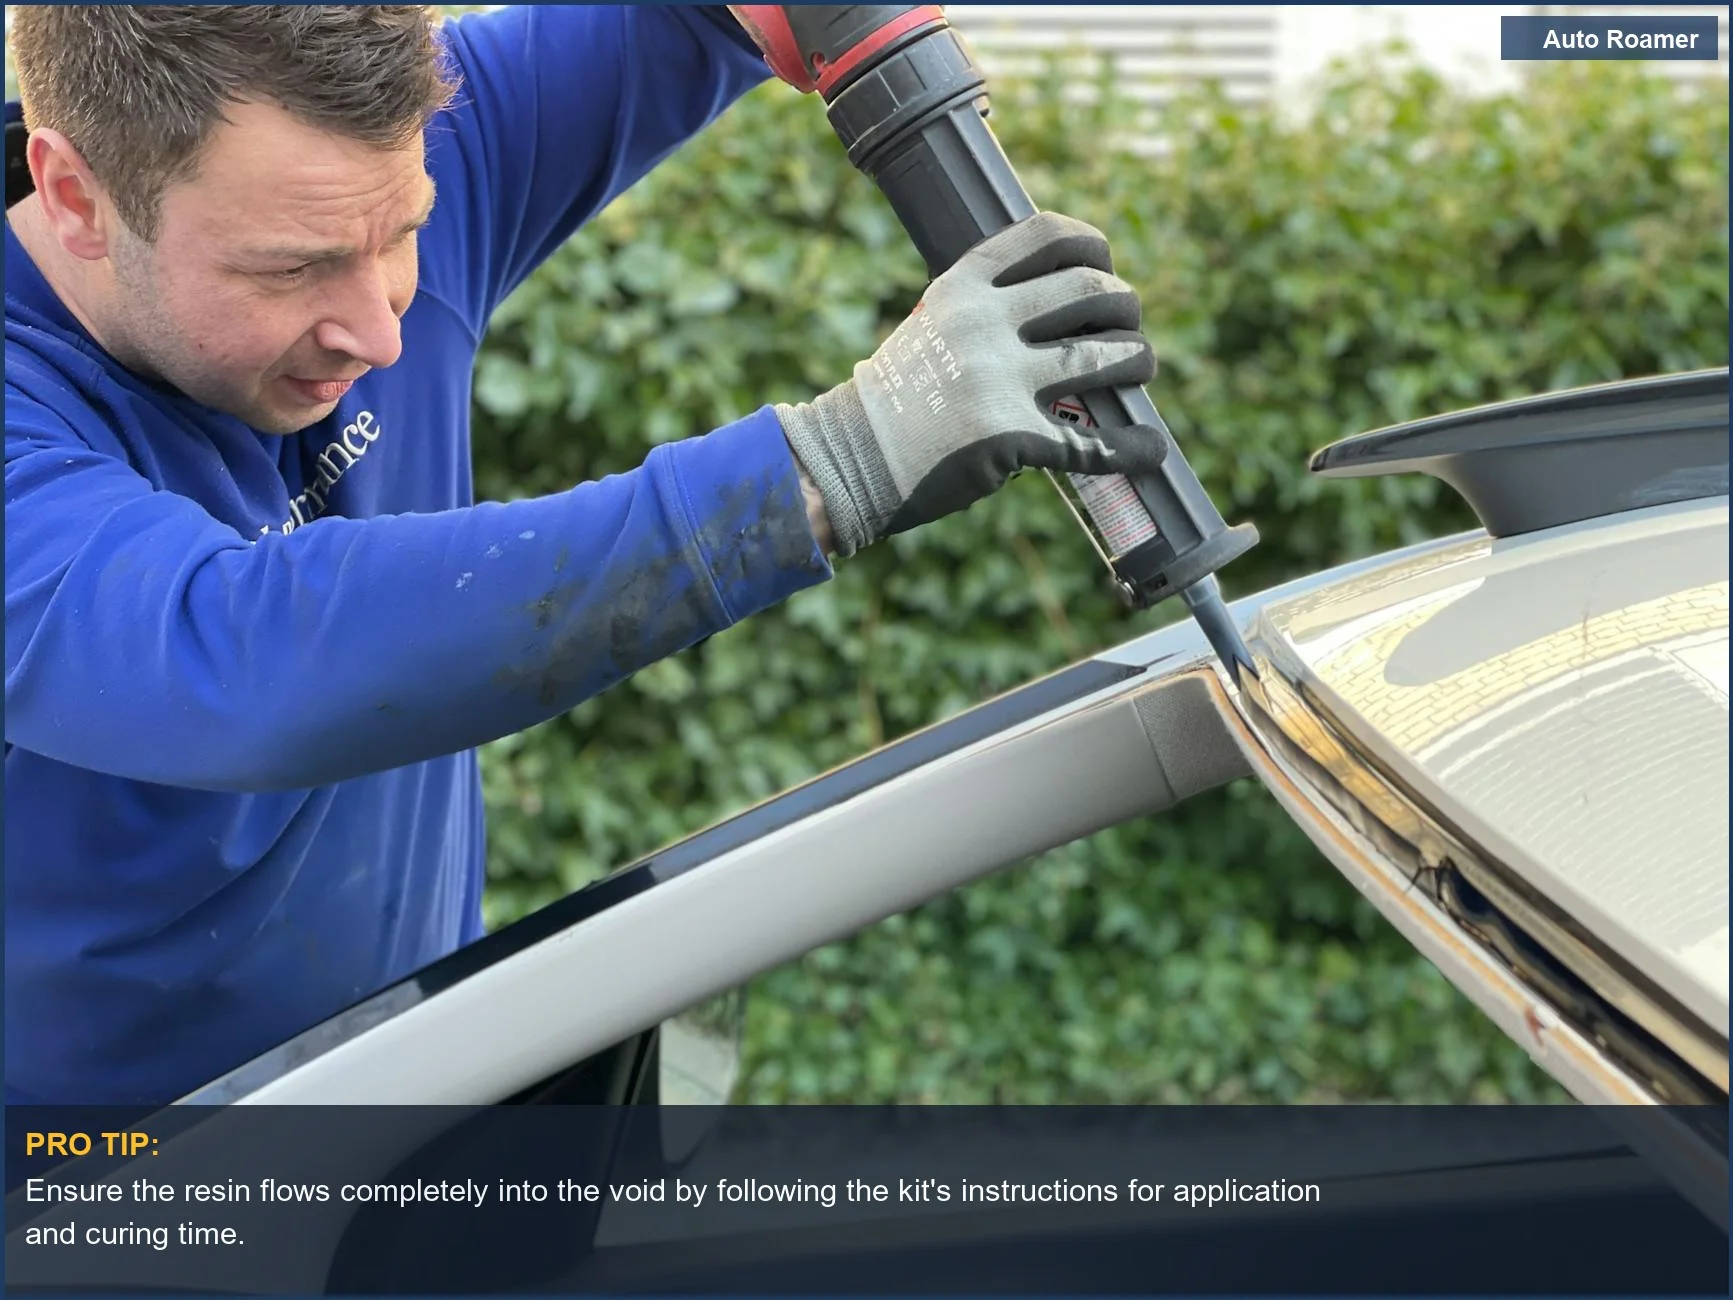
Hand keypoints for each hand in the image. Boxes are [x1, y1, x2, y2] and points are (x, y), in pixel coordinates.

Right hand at [775, 210, 1166, 555]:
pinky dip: (1131, 448)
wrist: (849, 459)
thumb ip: (986, 307)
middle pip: (1092, 290)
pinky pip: (1091, 442)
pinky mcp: (1010, 438)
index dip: (1094, 245)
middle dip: (1126, 307)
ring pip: (1104, 356)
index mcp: (964, 286)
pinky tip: (1150, 449)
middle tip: (1128, 329)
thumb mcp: (932, 325)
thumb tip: (1061, 302)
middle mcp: (983, 322)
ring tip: (1139, 369)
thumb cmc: (896, 397)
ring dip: (1139, 361)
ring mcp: (998, 380)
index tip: (1105, 262)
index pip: (1049, 237)